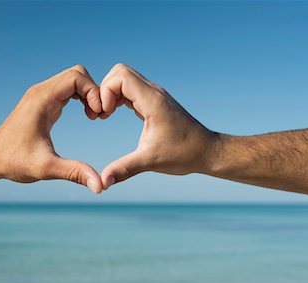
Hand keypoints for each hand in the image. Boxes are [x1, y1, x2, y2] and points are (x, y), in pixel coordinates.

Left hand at [0, 65, 103, 193]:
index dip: (93, 92)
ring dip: (88, 94)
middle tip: (99, 115)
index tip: (98, 115)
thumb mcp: (46, 168)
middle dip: (94, 91)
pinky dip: (81, 97)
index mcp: (42, 99)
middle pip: (77, 73)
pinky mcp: (44, 102)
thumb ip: (74, 173)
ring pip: (74, 79)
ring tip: (94, 116)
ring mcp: (42, 95)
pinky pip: (68, 89)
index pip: (76, 77)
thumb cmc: (14, 161)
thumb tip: (100, 186)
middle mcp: (42, 91)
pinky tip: (86, 116)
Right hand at [99, 64, 219, 188]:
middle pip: (120, 72)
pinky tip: (113, 115)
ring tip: (104, 115)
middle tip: (101, 114)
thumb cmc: (184, 154)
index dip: (105, 92)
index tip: (104, 115)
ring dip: (110, 93)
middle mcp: (154, 93)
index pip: (121, 77)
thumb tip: (101, 184)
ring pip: (124, 78)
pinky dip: (117, 97)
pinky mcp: (154, 101)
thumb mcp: (150, 162)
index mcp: (153, 102)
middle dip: (104, 90)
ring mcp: (154, 95)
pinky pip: (130, 89)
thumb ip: (123, 170)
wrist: (207, 151)